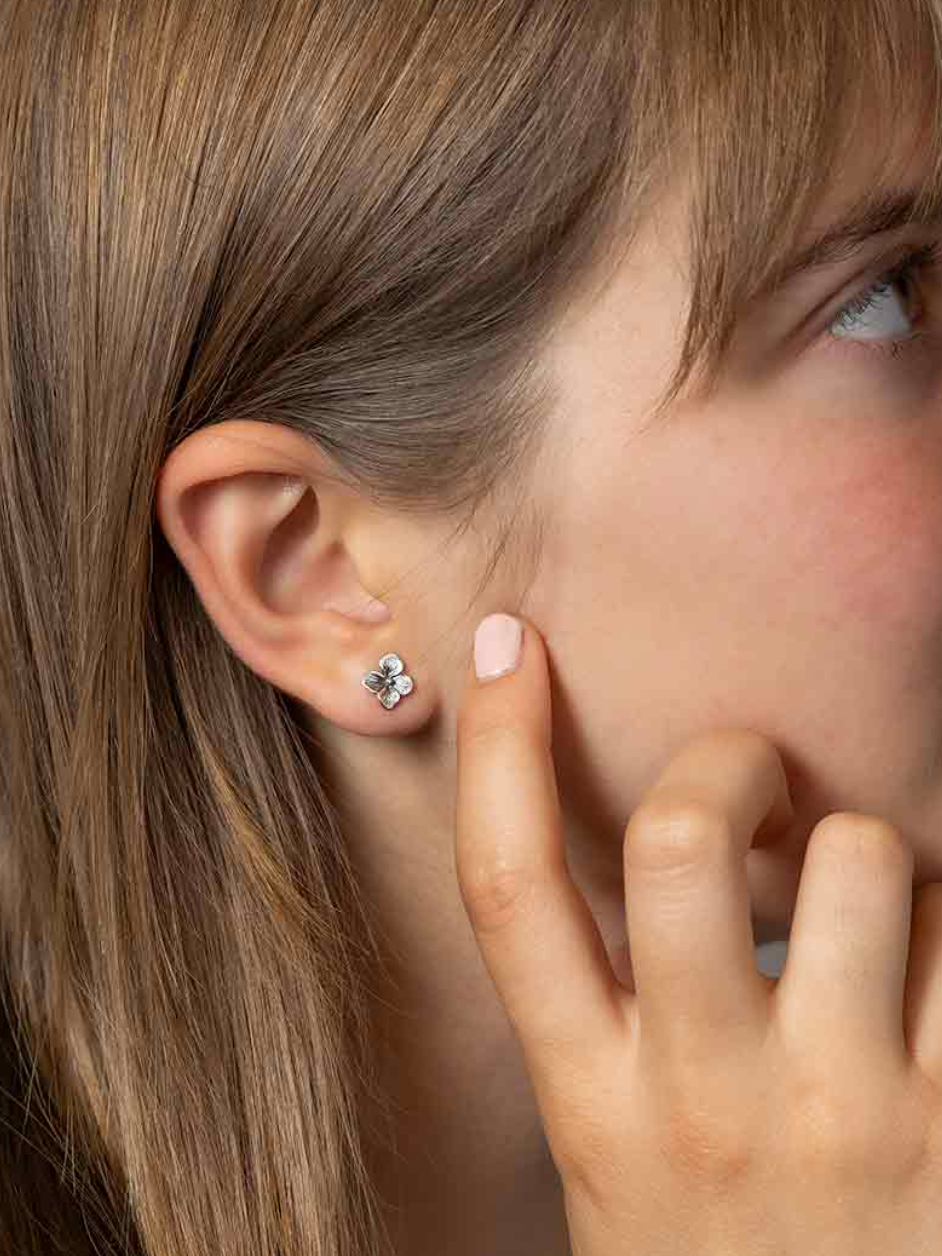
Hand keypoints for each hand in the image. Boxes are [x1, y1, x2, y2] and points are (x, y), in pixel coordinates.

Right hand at [455, 614, 941, 1254]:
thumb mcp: (616, 1163)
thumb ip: (615, 1025)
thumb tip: (661, 856)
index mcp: (594, 1107)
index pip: (508, 892)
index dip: (500, 747)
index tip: (511, 642)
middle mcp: (707, 1100)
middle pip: (683, 837)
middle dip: (728, 761)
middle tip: (753, 777)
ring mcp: (848, 1114)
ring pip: (860, 858)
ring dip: (869, 849)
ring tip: (872, 914)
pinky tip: (932, 977)